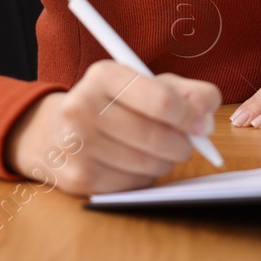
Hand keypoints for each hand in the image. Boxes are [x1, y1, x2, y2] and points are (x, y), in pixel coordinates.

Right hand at [5, 60, 219, 194]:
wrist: (52, 132)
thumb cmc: (111, 104)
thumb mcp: (144, 84)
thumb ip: (183, 91)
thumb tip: (208, 113)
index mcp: (103, 75)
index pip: (161, 100)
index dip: (190, 116)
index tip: (203, 125)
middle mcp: (83, 107)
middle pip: (157, 137)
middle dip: (183, 144)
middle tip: (187, 144)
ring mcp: (77, 146)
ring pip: (149, 164)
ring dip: (166, 162)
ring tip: (159, 151)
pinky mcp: (78, 178)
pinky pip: (134, 184)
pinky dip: (146, 177)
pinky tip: (135, 164)